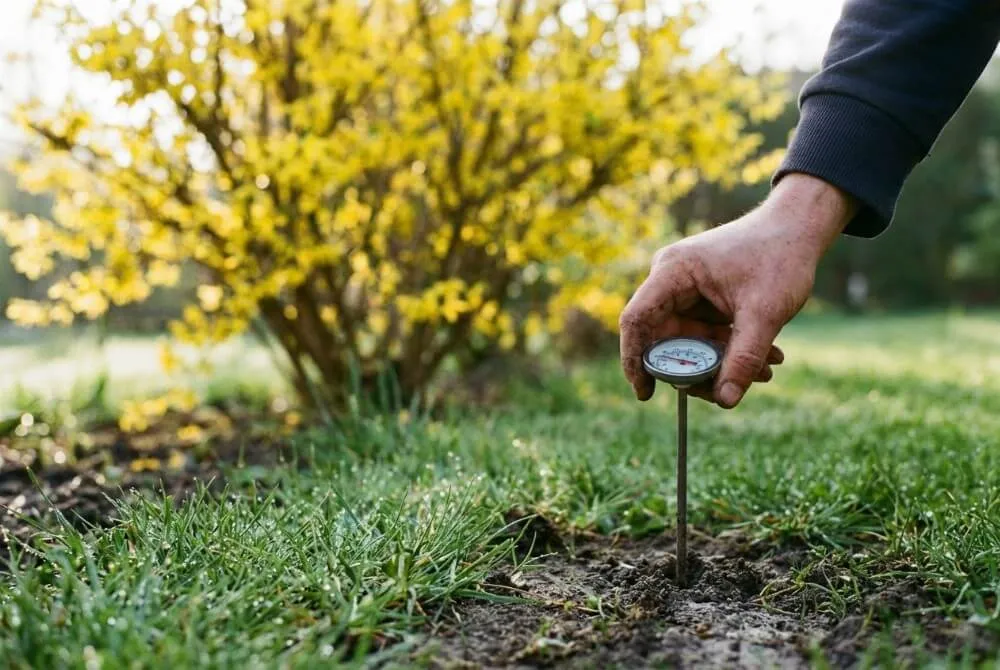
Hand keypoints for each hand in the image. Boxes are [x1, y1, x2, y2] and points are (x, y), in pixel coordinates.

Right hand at [619, 173, 856, 407]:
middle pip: (664, 338)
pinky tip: (766, 358)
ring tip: (766, 371)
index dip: (634, 359)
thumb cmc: (780, 256)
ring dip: (721, 362)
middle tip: (729, 390)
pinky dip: (730, 349)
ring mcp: (685, 290)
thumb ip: (744, 358)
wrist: (799, 228)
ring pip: (689, 341)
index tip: (647, 393)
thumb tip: (726, 402)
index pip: (636, 320)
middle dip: (697, 368)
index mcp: (672, 271)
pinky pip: (704, 334)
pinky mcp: (701, 299)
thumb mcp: (765, 312)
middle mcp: (670, 280)